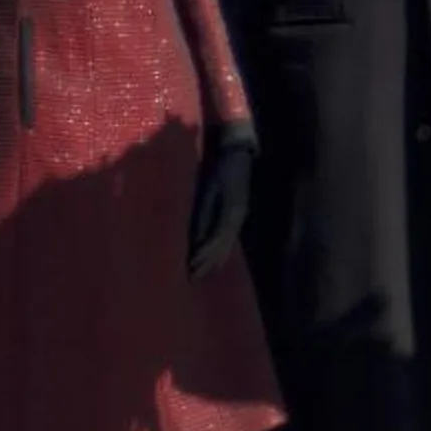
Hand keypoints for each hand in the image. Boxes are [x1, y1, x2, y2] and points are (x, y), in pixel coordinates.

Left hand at [186, 127, 254, 279]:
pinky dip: (219, 248)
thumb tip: (195, 239)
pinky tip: (212, 255)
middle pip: (223, 246)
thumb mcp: (209, 188)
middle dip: (208, 263)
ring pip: (227, 243)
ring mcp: (239, 214)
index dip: (204, 256)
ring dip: (215, 259)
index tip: (191, 269)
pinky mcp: (235, 210)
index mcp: (232, 211)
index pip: (217, 240)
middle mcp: (238, 216)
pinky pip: (227, 235)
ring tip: (202, 273)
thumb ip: (203, 212)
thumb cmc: (221, 166)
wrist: (237, 151)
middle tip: (193, 279)